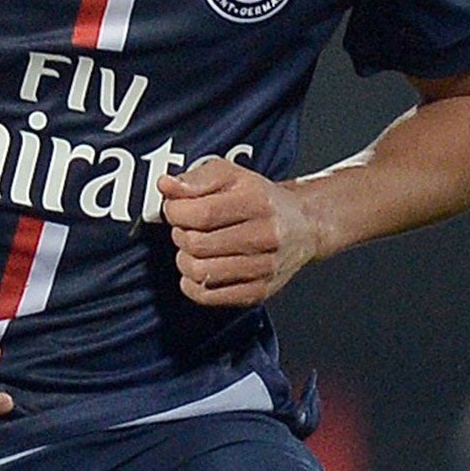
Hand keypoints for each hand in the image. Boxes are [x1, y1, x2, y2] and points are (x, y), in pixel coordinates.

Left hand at [159, 156, 319, 306]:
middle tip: (186, 228)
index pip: (201, 213)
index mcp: (257, 202)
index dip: (175, 212)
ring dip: (185, 260)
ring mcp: (264, 267)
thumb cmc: (261, 199)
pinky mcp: (259, 291)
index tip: (174, 209)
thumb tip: (166, 185)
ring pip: (200, 272)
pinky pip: (208, 296)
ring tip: (194, 248)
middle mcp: (265, 236)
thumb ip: (195, 179)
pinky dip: (193, 284)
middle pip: (197, 244)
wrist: (303, 225)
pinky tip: (199, 268)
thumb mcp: (230, 174)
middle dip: (180, 234)